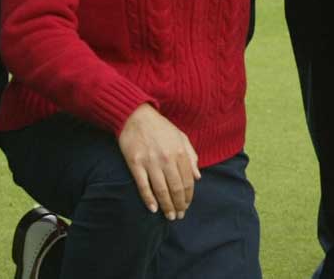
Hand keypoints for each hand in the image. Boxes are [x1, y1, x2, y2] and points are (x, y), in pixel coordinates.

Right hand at [118, 104, 199, 219]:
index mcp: (180, 152)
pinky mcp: (135, 164)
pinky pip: (143, 186)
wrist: (136, 116)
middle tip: (179, 216)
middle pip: (176, 188)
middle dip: (179, 205)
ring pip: (161, 190)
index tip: (187, 205)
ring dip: (166, 206)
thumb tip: (198, 177)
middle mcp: (167, 159)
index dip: (188, 196)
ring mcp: (151, 162)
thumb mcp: (181, 137)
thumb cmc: (161, 128)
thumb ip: (191, 157)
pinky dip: (149, 199)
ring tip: (169, 216)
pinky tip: (153, 209)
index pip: (188, 181)